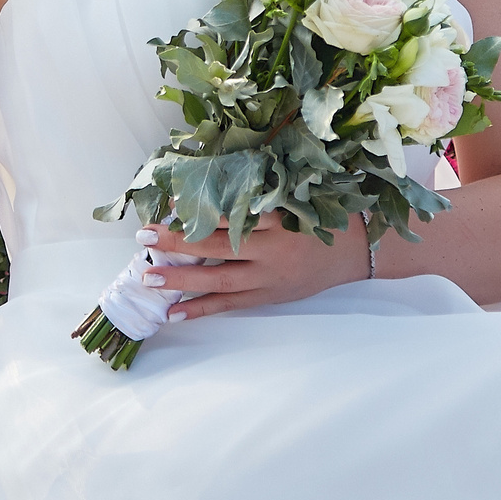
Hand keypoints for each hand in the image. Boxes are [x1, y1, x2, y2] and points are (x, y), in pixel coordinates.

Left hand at [142, 213, 368, 319]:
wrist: (356, 250)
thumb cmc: (321, 216)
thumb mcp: (294, 198)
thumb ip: (257, 195)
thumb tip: (210, 186)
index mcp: (277, 217)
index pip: (230, 212)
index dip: (199, 208)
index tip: (169, 201)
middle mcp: (271, 248)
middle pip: (217, 245)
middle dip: (178, 241)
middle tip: (144, 236)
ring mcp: (269, 276)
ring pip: (218, 280)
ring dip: (181, 280)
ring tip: (149, 277)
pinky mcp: (268, 296)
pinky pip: (230, 305)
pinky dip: (201, 310)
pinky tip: (173, 313)